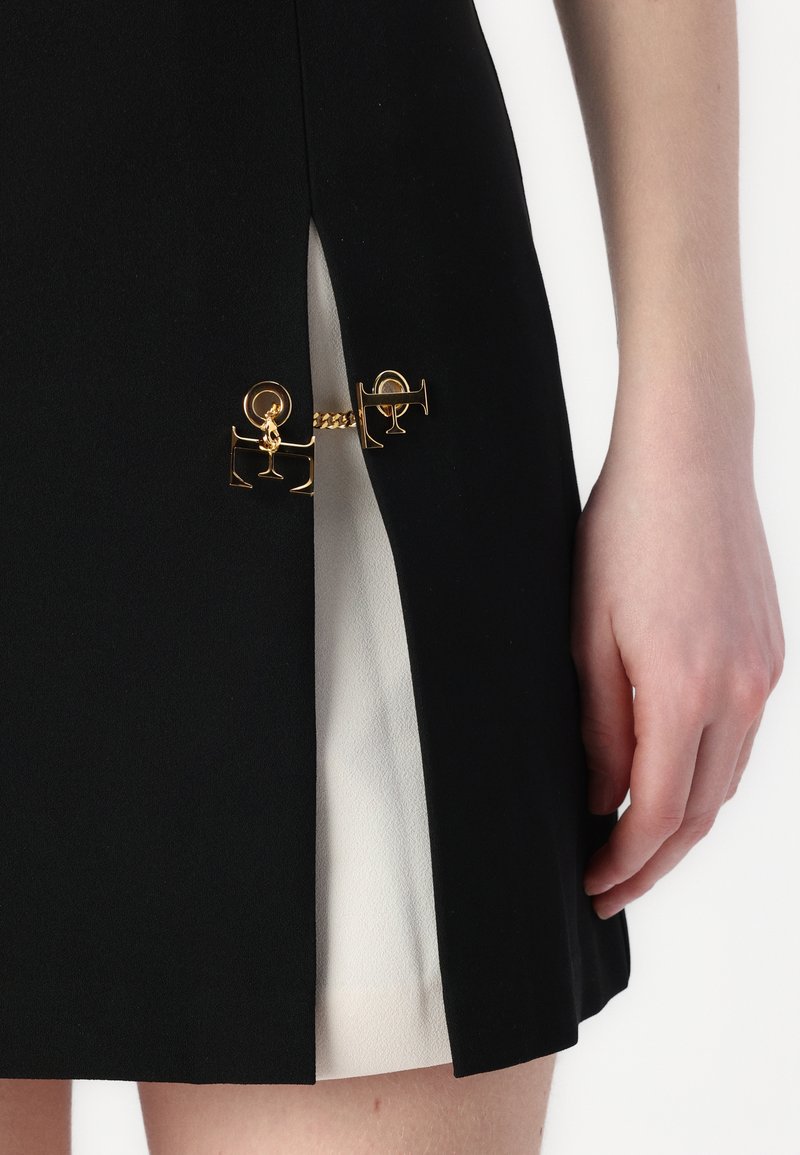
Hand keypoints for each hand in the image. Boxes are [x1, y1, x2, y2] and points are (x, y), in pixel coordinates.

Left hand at [570, 425, 784, 919]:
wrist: (690, 459)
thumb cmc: (626, 532)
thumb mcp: (588, 634)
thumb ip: (601, 725)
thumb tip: (606, 795)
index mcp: (686, 691)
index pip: (657, 813)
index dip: (624, 861)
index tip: (593, 884)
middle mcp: (739, 693)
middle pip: (701, 811)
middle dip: (655, 862)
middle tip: (613, 887)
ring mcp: (763, 673)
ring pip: (726, 780)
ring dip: (683, 823)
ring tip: (637, 845)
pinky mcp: (769, 654)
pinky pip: (741, 738)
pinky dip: (707, 774)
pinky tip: (675, 778)